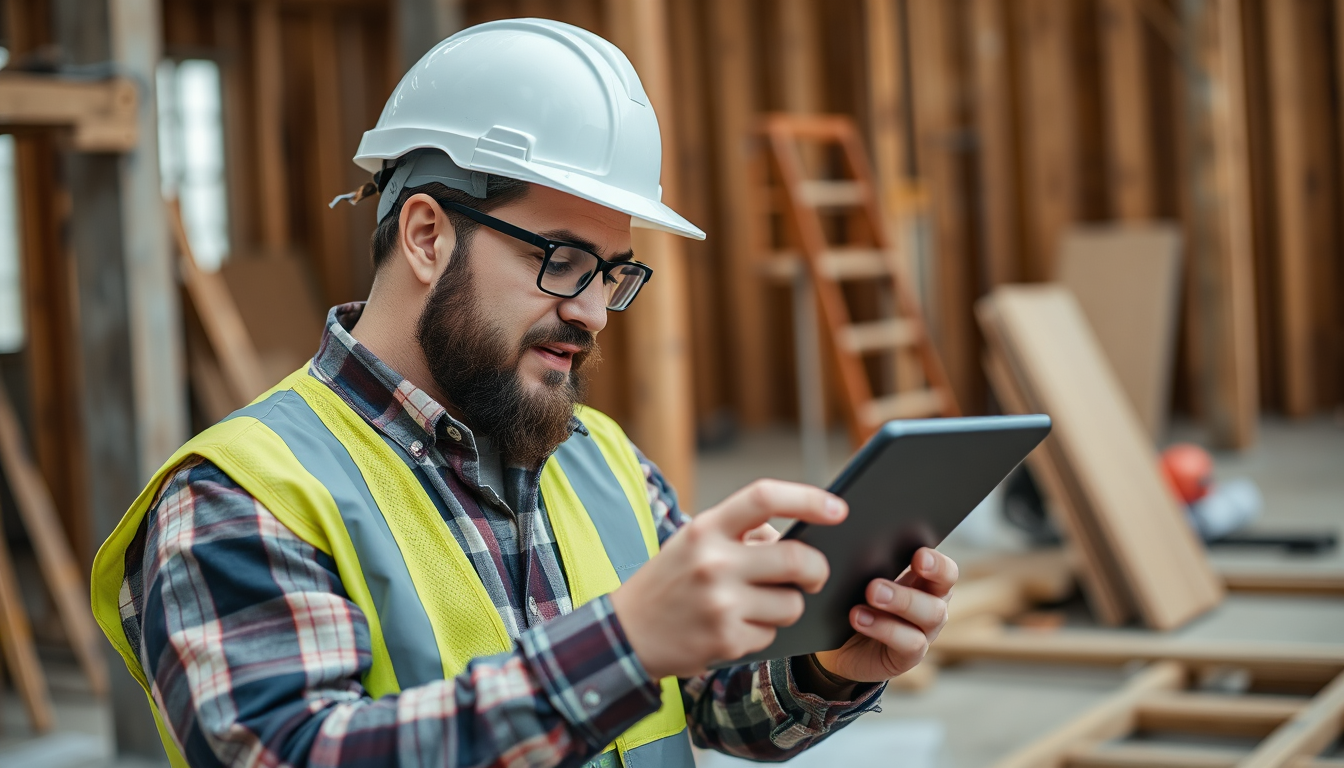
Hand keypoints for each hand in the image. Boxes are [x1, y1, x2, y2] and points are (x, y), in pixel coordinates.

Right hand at [610, 480, 845, 678]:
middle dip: (816, 569)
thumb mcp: (694, 542)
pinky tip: (733, 628)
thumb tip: (794, 539)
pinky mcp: (726, 639)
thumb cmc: (669, 582)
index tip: (837, 508)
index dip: (807, 499)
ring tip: (755, 606)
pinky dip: (761, 633)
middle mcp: (714, 562)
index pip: (764, 498)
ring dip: (785, 606)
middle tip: (814, 575)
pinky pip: (771, 634)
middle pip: (795, 559)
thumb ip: (741, 534)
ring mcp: (721, 603)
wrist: (626, 634)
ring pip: (791, 603)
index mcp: (706, 528)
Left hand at [813, 547, 957, 682]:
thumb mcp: (862, 579)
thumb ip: (872, 562)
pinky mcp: (909, 657)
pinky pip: (910, 643)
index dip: (937, 562)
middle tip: (878, 582)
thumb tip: (863, 541)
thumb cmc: (855, 601)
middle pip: (943, 589)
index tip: (918, 555)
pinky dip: (884, 628)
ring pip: (931, 615)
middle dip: (917, 580)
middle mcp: (932, 605)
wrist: (839, 646)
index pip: (945, 568)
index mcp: (924, 580)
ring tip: (870, 594)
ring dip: (900, 602)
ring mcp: (924, 632)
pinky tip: (859, 618)